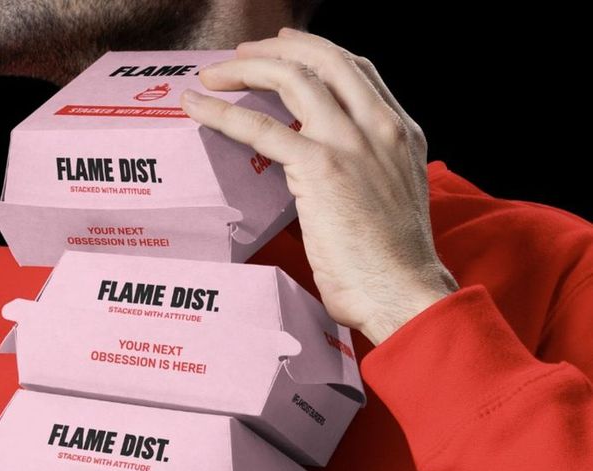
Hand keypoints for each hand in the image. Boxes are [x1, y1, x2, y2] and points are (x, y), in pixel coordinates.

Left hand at [180, 27, 458, 345]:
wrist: (403, 291)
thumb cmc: (393, 268)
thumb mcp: (390, 206)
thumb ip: (365, 181)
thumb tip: (326, 190)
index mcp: (401, 134)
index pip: (358, 72)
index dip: (318, 53)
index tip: (288, 49)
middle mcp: (379, 126)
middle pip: (325, 60)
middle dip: (278, 48)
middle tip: (243, 54)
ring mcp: (349, 142)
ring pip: (293, 78)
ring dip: (247, 69)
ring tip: (214, 74)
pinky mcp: (319, 167)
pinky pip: (260, 128)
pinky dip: (222, 112)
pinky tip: (198, 106)